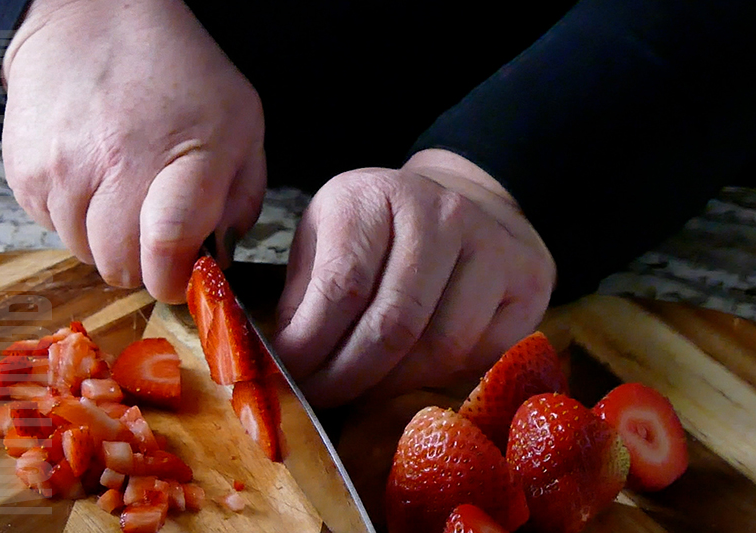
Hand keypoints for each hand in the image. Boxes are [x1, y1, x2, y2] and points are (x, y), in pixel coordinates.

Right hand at [1, 0, 265, 302]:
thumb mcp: (242, 126)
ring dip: (106, 238)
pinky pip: (51, 228)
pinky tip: (92, 178)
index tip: (180, 275)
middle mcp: (117, 165)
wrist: (96, 21)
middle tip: (154, 228)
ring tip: (122, 192)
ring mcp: (63, 168)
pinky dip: (74, 217)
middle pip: (121, 264)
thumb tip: (217, 257)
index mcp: (186, 155)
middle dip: (143, 261)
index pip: (168, 245)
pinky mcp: (25, 171)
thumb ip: (241, 199)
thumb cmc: (180, 75)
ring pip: (84, 253)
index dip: (174, 277)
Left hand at [274, 149, 555, 406]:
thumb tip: (285, 362)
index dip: (311, 345)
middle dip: (348, 377)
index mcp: (375, 196)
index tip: (290, 377)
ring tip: (362, 390)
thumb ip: (305, 294)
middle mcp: (440, 211)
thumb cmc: (381, 233)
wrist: (463, 204)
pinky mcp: (527, 279)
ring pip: (440, 347)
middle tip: (322, 399)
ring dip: (392, 387)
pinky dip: (438, 380)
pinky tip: (410, 375)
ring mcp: (491, 244)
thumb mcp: (328, 241)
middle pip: (393, 324)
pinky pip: (480, 355)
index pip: (342, 285)